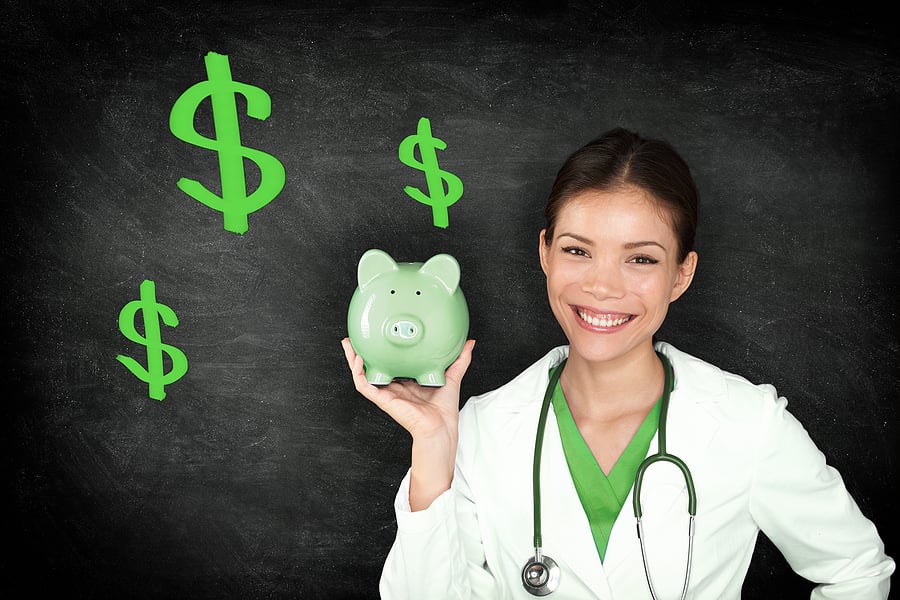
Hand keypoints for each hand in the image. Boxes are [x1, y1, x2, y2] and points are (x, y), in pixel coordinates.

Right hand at [340, 337, 474, 440]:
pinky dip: (358, 373)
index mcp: (406, 382)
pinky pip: (365, 385)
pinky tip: (358, 360)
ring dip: (353, 359)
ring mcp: (386, 393)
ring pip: (363, 374)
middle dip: (361, 352)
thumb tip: (469, 343)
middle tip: (355, 337)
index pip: (390, 363)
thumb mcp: (452, 376)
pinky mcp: (382, 400)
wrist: (439, 427)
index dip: (383, 351)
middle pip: (372, 367)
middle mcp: (394, 387)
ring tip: (348, 344)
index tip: (379, 336)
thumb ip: (459, 359)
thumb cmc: (444, 410)